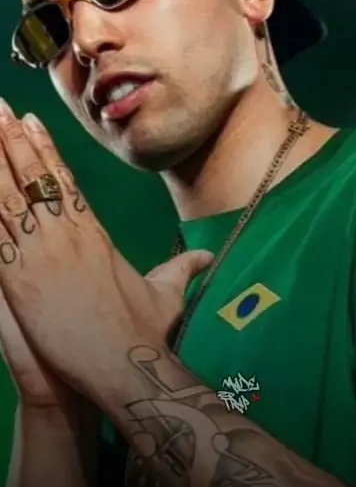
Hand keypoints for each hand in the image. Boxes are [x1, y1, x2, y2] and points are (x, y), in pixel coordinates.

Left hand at [0, 101, 211, 405]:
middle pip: (35, 178)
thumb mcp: (167, 294)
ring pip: (8, 196)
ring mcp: (41, 254)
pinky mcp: (20, 279)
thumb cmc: (145, 333)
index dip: (46, 150)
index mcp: (94, 235)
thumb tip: (205, 258)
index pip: (65, 181)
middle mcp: (67, 236)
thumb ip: (182, 270)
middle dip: (11, 140)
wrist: (125, 364)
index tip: (30, 122)